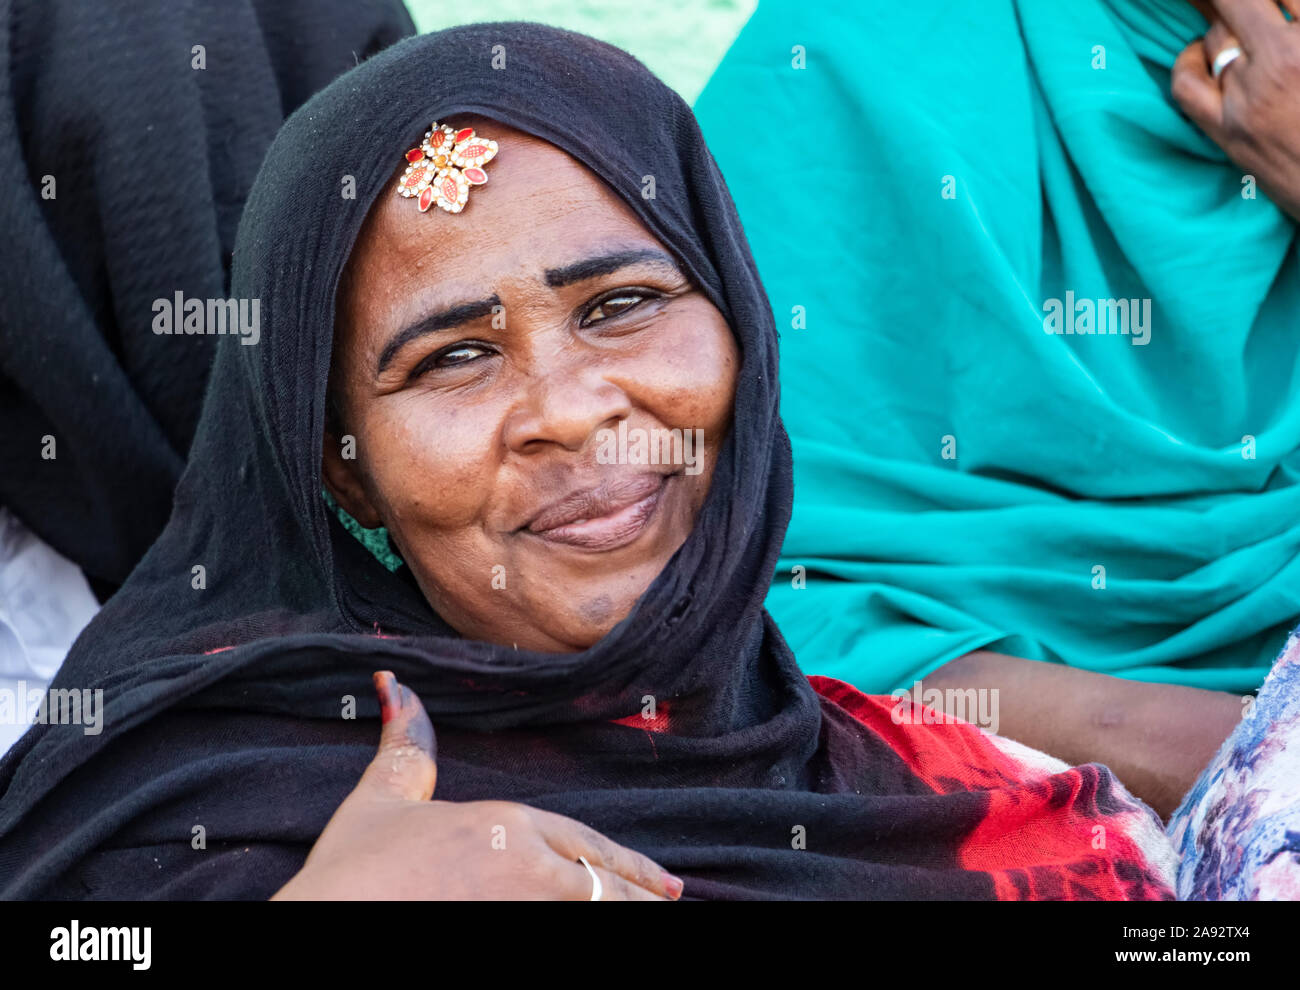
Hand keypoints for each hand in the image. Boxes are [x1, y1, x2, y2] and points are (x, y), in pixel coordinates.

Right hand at [271, 671, 683, 899]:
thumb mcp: (381, 799)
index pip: (585, 843)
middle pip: (600, 883)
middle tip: (673, 899)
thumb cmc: (350, 869)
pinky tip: (612, 936)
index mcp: (504, 826)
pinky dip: (595, 932)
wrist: (325, 919)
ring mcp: (521, 911)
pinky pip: (567, 937)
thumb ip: (406, 748)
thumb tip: (398, 685)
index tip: (659, 878)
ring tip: (657, 917)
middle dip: (640, 892)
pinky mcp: (510, 942)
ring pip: (593, 912)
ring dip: (625, 912)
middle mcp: (526, 871)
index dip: (625, 862)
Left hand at [1173, 0, 1299, 220]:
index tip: (1273, 2)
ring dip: (1230, 24)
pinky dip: (1188, 61)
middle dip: (1241, 1)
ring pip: (1218, 34)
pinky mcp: (1226, 131)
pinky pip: (1186, 84)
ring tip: (1246, 28)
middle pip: (1239, 1)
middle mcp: (1283, 62)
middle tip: (1248, 8)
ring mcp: (1247, 98)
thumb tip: (1290, 10)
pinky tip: (1203, 52)